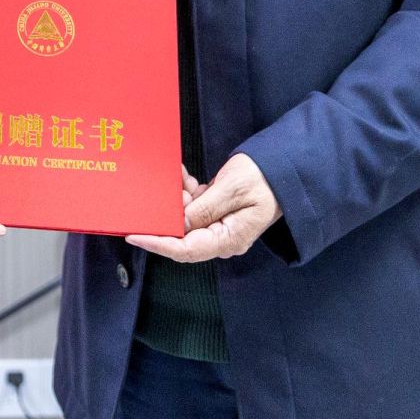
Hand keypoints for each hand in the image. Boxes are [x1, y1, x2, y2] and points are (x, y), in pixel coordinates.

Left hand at [127, 153, 280, 263]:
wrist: (284, 169)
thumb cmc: (264, 178)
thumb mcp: (232, 190)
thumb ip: (204, 209)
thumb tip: (179, 225)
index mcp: (229, 239)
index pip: (186, 250)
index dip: (158, 244)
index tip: (135, 236)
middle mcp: (223, 239)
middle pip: (182, 237)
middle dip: (168, 215)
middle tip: (162, 192)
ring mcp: (221, 228)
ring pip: (186, 220)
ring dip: (178, 200)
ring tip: (179, 179)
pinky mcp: (219, 215)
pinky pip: (195, 209)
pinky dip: (187, 193)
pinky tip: (185, 177)